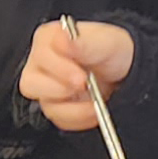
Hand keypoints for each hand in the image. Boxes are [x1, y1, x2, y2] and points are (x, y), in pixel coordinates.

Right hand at [21, 18, 131, 132]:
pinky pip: (59, 120)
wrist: (126, 71)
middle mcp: (42, 63)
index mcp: (48, 39)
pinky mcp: (56, 107)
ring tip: (94, 100)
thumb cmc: (113, 50)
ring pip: (46, 106)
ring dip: (74, 108)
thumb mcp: (106, 41)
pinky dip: (79, 118)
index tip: (81, 75)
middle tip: (85, 87)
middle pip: (31, 84)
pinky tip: (93, 108)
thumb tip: (65, 38)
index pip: (39, 56)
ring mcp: (46, 88)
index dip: (59, 68)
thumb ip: (85, 41)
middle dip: (61, 89)